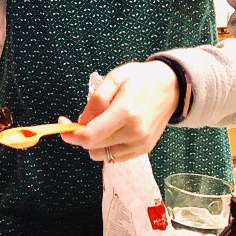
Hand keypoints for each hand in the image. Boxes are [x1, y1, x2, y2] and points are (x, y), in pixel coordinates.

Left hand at [62, 60, 178, 161]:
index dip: (71, 134)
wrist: (172, 88)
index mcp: (126, 113)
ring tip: (101, 123)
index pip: (90, 136)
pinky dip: (107, 146)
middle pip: (93, 147)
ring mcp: (141, 144)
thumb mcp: (115, 78)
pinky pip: (114, 157)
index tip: (64, 124)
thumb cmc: (141, 79)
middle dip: (80, 135)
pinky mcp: (144, 150)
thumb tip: (82, 121)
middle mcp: (134, 133)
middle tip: (82, 119)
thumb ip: (96, 100)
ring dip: (94, 142)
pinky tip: (111, 131)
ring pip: (102, 155)